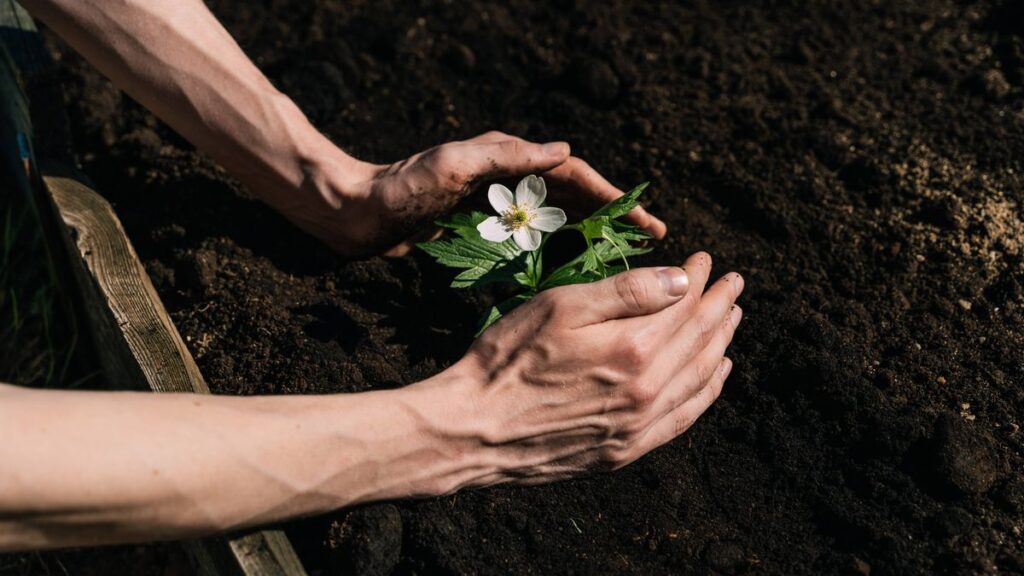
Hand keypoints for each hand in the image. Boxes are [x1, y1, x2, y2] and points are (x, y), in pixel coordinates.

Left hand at [300, 131, 666, 256]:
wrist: (353, 213)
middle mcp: (506, 179)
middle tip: (650, 243)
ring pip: (556, 221)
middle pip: (573, 198)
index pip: (574, 176)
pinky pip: (529, 242)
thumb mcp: (451, 166)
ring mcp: (494, 207)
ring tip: (623, 258)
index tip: (647, 222)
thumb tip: (563, 151)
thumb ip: (505, 157)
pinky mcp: (479, 231)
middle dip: (612, 218)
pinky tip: (571, 274)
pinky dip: (555, 253)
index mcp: (506, 159)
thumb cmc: (399, 188)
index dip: (613, 198)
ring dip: (590, 236)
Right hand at [415, 252, 741, 491]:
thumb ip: (626, 292)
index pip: (683, 307)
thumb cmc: (508, 358)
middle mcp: (646, 391)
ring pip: (698, 380)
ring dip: (720, 346)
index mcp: (631, 350)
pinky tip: (715, 377)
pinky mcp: (625, 451)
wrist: (474, 430)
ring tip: (732, 322)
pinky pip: (683, 419)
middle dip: (719, 308)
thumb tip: (682, 281)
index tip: (707, 260)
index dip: (700, 280)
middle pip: (698, 342)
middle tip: (734, 285)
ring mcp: (638, 426)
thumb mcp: (560, 307)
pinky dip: (706, 393)